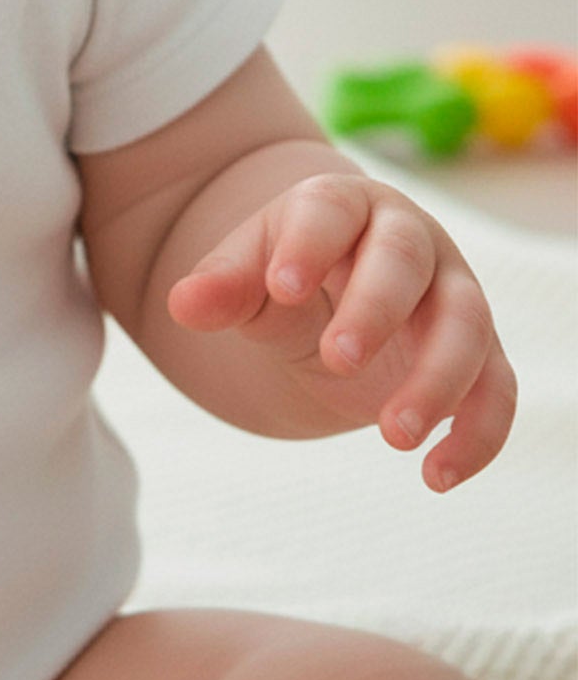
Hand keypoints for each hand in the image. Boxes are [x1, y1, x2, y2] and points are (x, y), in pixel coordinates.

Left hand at [166, 172, 516, 491]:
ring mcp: (453, 291)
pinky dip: (478, 433)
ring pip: (465, 325)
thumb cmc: (284, 276)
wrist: (331, 301)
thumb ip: (221, 287)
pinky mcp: (481, 350)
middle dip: (374, 309)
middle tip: (335, 361)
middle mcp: (407, 238)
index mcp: (340, 204)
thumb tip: (183, 305)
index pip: (328, 211)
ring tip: (391, 437)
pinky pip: (495, 388)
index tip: (279, 288)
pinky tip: (437, 476)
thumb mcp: (248, 276)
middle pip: (404, 260)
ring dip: (437, 382)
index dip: (308, 245)